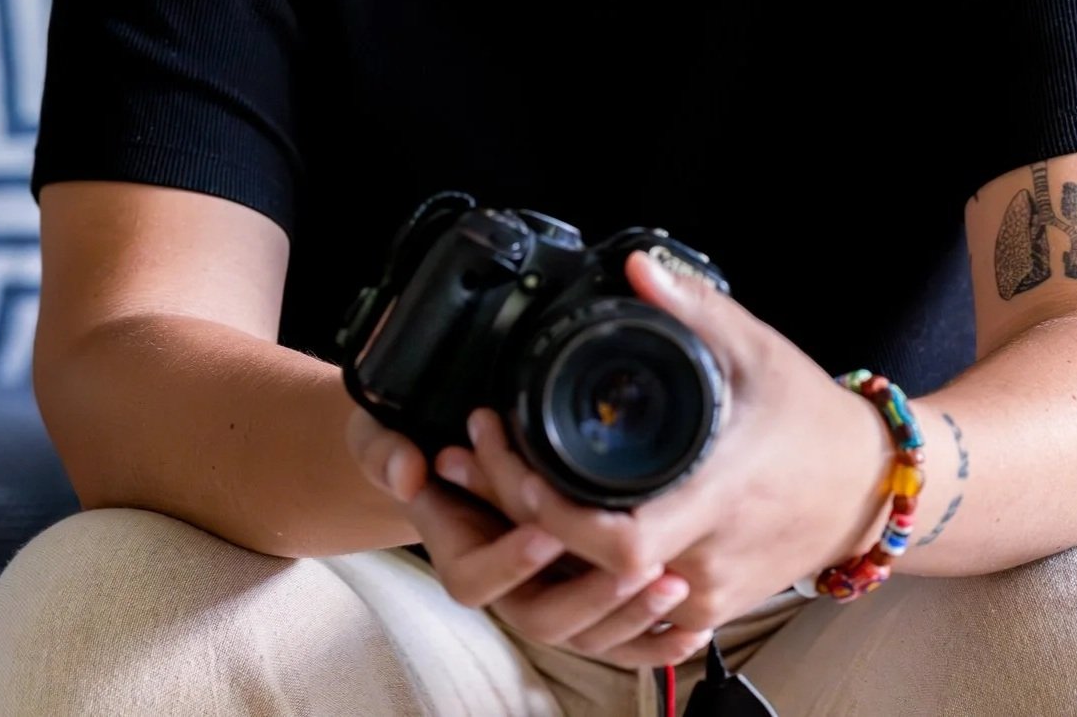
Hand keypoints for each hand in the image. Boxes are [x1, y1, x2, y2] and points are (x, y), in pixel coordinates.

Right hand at [346, 395, 708, 667]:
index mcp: (457, 554)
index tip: (547, 530)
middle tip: (637, 565)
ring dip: (631, 617)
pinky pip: (614, 637)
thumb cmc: (410, 446)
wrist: (436, 461)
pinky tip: (692, 630)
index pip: (477, 580)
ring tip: (673, 585)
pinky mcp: (576, 596)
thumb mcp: (384, 437)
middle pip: (543, 619)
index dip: (512, 559)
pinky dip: (654, 640)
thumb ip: (388, 452)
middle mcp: (502, 587)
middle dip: (593, 596)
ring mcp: (541, 595)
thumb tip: (410, 471)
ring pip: (584, 634)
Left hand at [437, 252, 893, 646]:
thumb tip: (638, 265)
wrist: (865, 487)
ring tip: (498, 484)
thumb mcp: (755, 348)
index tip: (511, 457)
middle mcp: (704, 557)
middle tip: (475, 458)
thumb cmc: (810, 417)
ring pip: (602, 594)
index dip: (551, 511)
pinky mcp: (706, 607)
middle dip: (521, 516)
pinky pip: (629, 605)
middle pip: (590, 568)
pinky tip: (551, 528)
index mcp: (714, 495)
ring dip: (546, 547)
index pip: (616, 539)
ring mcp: (704, 592)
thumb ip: (693, 308)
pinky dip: (585, 571)